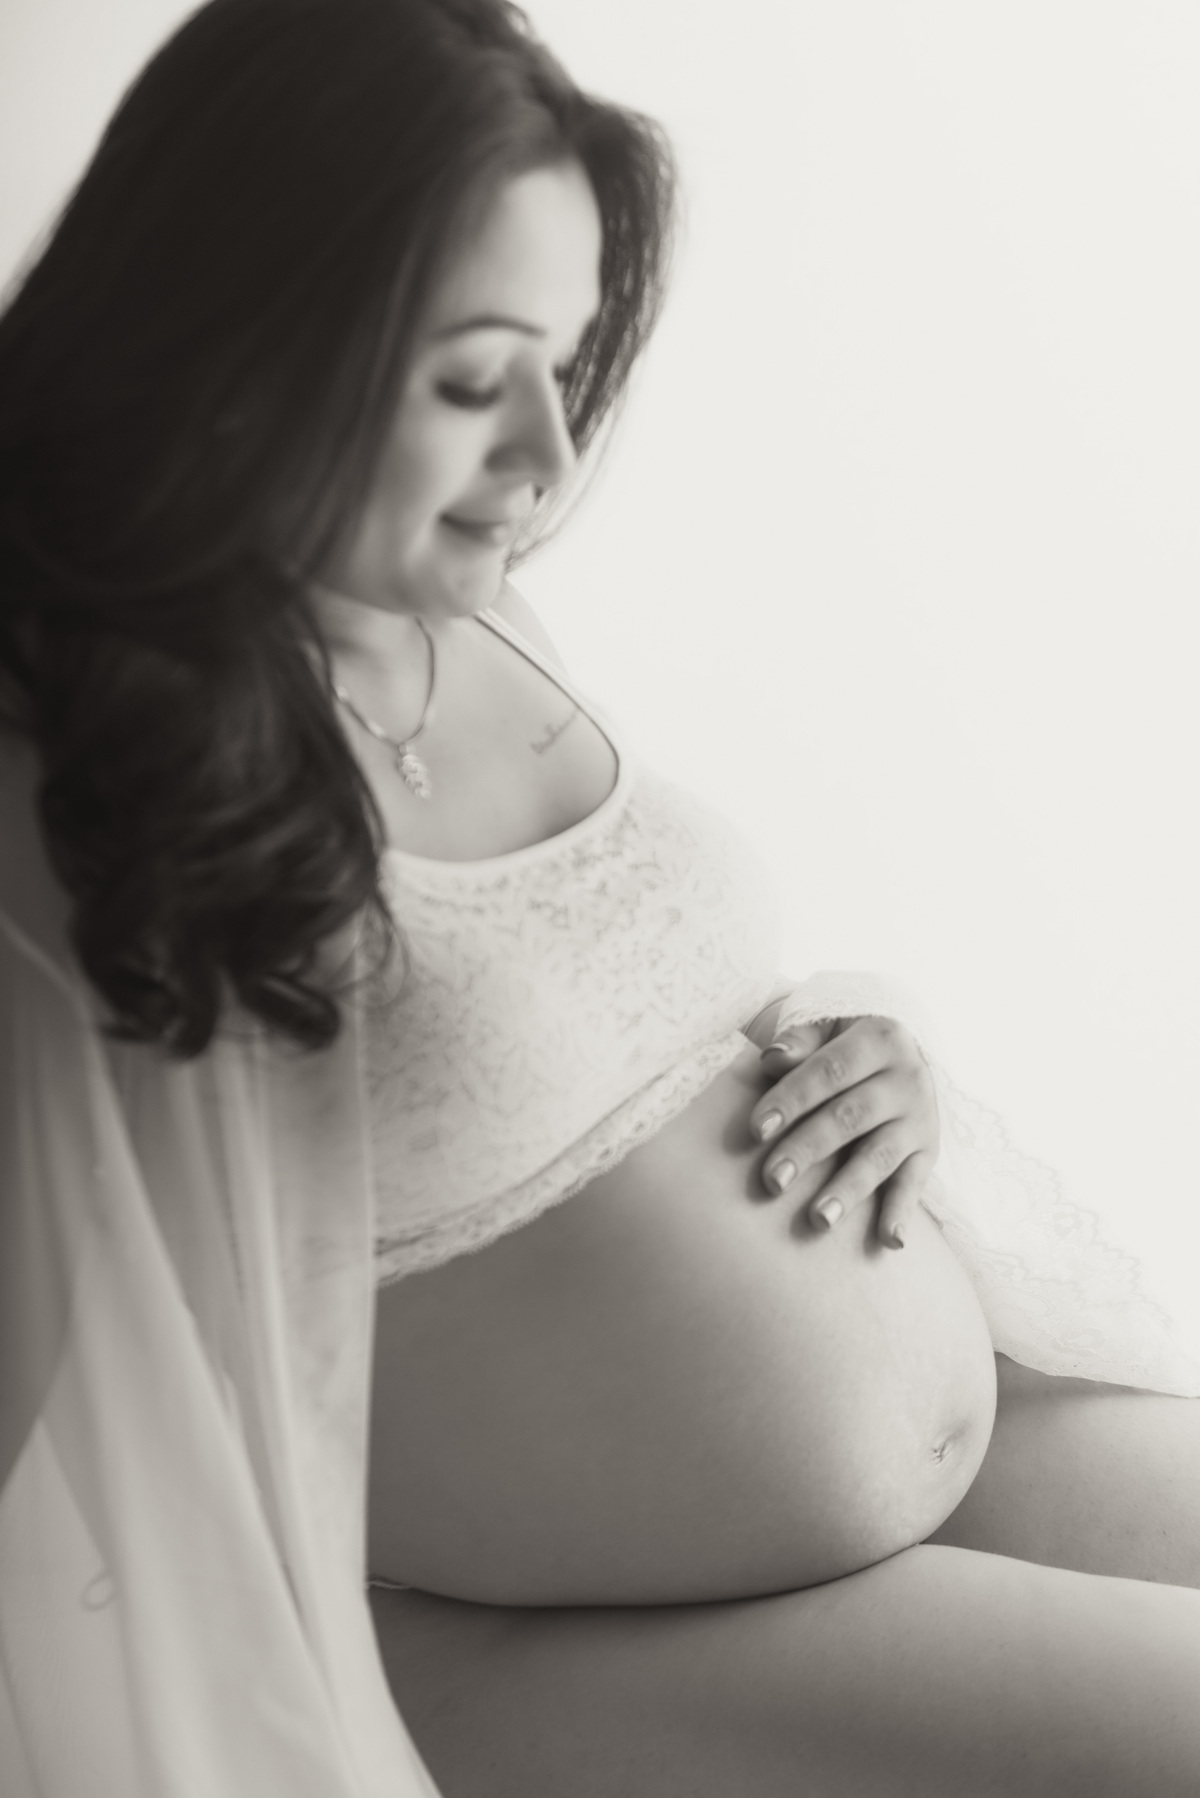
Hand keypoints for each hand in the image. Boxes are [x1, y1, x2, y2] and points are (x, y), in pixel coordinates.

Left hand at [748, 1016, 938, 1248]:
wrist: (897, 1053)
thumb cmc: (841, 1044)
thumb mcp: (825, 1029)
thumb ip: (799, 1041)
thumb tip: (771, 1057)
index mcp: (879, 1037)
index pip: (829, 1071)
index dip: (792, 1099)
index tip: (757, 1130)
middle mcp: (908, 1076)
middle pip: (851, 1117)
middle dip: (809, 1150)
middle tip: (773, 1182)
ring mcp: (921, 1116)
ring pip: (880, 1155)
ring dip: (849, 1189)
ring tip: (818, 1219)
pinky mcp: (929, 1149)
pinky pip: (916, 1182)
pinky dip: (903, 1211)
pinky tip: (889, 1240)